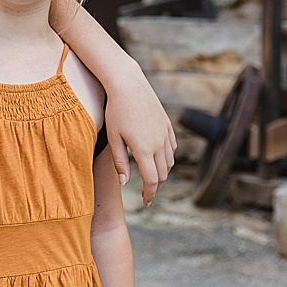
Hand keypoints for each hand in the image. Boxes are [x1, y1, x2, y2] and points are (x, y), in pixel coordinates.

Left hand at [104, 60, 175, 203]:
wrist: (128, 84)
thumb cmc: (116, 111)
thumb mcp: (114, 138)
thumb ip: (119, 162)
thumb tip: (125, 183)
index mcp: (144, 149)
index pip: (151, 180)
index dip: (149, 194)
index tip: (145, 201)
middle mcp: (159, 143)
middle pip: (162, 174)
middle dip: (155, 186)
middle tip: (147, 193)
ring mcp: (165, 134)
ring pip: (169, 162)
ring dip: (162, 173)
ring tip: (152, 177)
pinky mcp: (168, 125)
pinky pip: (172, 148)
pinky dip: (167, 157)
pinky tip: (158, 158)